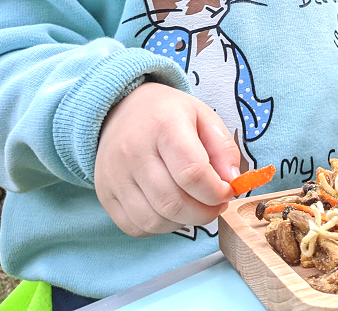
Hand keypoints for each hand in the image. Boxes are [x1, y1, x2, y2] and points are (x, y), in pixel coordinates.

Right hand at [94, 82, 241, 237]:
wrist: (121, 110)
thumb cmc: (168, 115)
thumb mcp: (204, 116)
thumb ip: (224, 148)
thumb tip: (233, 182)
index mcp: (164, 125)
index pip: (192, 173)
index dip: (216, 192)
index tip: (227, 191)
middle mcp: (133, 151)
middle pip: (173, 203)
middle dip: (204, 213)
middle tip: (215, 205)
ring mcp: (115, 175)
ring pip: (154, 220)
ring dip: (183, 222)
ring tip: (194, 206)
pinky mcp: (104, 193)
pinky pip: (135, 226)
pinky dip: (159, 226)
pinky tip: (170, 209)